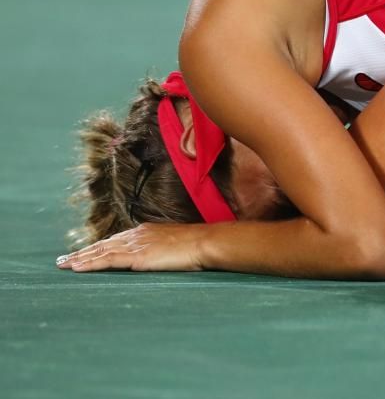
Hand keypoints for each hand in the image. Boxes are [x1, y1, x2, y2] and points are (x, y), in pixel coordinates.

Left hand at [56, 223, 206, 272]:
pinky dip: (90, 264)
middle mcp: (137, 235)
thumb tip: (159, 256)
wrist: (205, 242)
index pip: (116, 239)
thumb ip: (162, 248)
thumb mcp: (176, 244)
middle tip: (64, 259)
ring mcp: (135, 245)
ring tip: (64, 265)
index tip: (85, 251)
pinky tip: (77, 269)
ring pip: (100, 251)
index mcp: (146, 231)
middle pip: (103, 244)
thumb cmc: (197, 245)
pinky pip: (107, 260)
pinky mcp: (136, 257)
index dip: (99, 246)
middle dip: (83, 252)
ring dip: (80, 258)